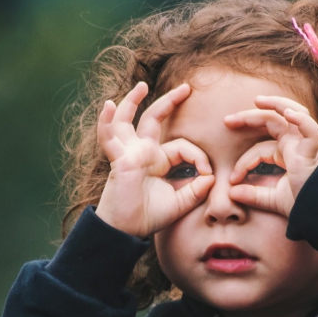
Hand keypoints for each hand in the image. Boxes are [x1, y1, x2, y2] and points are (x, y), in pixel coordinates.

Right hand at [95, 82, 213, 237]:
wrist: (126, 231)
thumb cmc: (148, 217)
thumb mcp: (180, 203)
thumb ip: (196, 190)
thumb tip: (211, 177)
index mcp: (158, 161)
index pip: (182, 146)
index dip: (199, 157)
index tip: (208, 174)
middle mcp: (143, 152)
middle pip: (154, 119)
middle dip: (170, 102)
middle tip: (186, 88)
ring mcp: (129, 153)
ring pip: (128, 120)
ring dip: (132, 101)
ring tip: (141, 86)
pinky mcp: (119, 159)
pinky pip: (109, 137)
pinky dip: (106, 122)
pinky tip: (108, 106)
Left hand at [225, 95, 317, 217]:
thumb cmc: (301, 205)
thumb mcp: (272, 200)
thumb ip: (253, 195)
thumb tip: (231, 193)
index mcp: (286, 153)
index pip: (259, 149)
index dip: (243, 162)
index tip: (232, 179)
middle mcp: (295, 145)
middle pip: (272, 121)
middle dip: (250, 117)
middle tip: (227, 121)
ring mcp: (305, 145)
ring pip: (293, 114)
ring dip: (276, 104)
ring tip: (258, 101)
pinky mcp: (312, 152)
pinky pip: (311, 130)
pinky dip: (301, 120)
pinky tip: (288, 113)